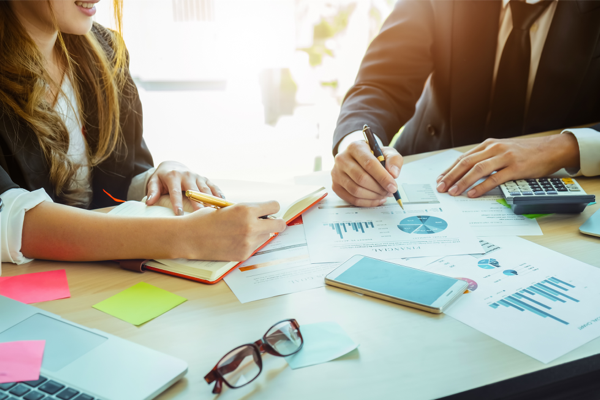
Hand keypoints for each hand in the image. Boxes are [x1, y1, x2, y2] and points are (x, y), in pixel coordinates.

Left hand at [146, 161, 223, 214]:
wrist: (172, 166)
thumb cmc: (162, 178)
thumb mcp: (154, 182)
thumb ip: (152, 191)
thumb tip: (149, 202)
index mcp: (173, 176)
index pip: (175, 192)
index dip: (178, 203)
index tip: (179, 214)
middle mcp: (187, 175)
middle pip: (194, 191)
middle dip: (197, 203)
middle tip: (201, 215)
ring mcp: (197, 176)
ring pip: (205, 189)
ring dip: (210, 200)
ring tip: (214, 211)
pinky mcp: (204, 178)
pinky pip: (213, 186)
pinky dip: (218, 194)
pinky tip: (222, 202)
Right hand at [180, 201, 286, 260]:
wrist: (190, 237)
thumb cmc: (206, 219)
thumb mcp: (229, 208)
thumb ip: (248, 211)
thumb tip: (263, 214)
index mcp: (247, 210)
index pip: (275, 206)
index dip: (271, 208)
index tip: (267, 211)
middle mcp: (251, 226)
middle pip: (279, 224)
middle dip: (275, 222)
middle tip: (266, 222)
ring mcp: (249, 242)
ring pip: (268, 236)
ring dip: (261, 233)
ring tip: (242, 231)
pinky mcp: (244, 254)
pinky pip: (256, 246)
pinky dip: (250, 243)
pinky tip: (235, 240)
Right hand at [331, 140, 402, 206]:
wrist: (358, 158)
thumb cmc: (373, 156)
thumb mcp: (386, 152)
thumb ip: (394, 160)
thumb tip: (393, 174)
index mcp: (355, 147)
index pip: (369, 164)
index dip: (382, 177)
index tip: (393, 186)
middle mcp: (342, 159)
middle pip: (361, 179)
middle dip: (378, 188)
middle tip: (390, 192)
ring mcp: (336, 173)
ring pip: (355, 191)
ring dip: (373, 196)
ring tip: (383, 194)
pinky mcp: (335, 186)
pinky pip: (351, 199)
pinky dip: (366, 202)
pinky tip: (376, 199)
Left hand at [436, 134, 580, 197]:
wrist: (551, 149)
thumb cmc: (525, 152)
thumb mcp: (502, 150)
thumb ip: (486, 158)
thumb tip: (467, 172)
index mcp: (488, 145)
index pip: (463, 158)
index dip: (449, 169)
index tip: (440, 180)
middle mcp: (494, 149)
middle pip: (466, 162)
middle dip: (451, 176)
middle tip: (441, 187)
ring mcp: (505, 157)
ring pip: (478, 169)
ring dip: (463, 182)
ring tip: (453, 192)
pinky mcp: (516, 168)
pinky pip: (495, 178)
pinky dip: (482, 187)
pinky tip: (473, 194)